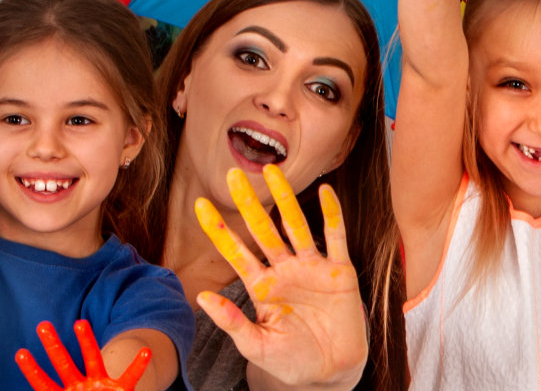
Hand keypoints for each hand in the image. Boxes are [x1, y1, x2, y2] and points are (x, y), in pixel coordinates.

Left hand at [14, 321, 151, 390]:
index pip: (44, 384)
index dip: (32, 370)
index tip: (20, 353)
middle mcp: (80, 388)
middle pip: (63, 364)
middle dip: (53, 345)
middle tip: (42, 325)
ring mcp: (100, 386)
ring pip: (92, 360)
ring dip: (86, 342)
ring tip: (80, 324)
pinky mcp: (120, 390)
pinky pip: (130, 377)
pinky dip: (138, 365)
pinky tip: (145, 352)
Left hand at [192, 166, 367, 386]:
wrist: (331, 372)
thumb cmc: (291, 361)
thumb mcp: (256, 346)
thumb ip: (232, 322)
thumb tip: (202, 297)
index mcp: (261, 286)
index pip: (235, 252)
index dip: (219, 229)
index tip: (200, 204)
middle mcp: (284, 270)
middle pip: (263, 230)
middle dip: (248, 203)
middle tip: (232, 174)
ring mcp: (312, 268)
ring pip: (296, 226)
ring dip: (285, 199)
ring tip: (273, 171)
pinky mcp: (340, 272)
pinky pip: (335, 238)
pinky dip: (332, 214)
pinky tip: (326, 192)